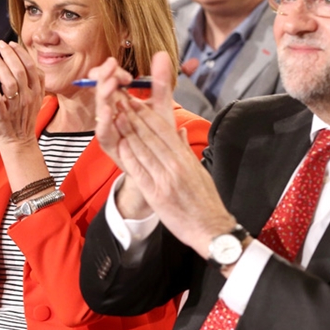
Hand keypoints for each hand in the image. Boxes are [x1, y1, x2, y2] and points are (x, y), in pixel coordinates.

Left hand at [0, 41, 44, 147]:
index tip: (11, 44)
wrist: (18, 142)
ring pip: (10, 82)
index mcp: (37, 92)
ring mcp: (16, 106)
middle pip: (20, 71)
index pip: (32, 67)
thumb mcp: (34, 99)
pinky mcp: (3, 115)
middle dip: (10, 55)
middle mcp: (28, 97)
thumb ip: (32, 81)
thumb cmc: (22, 118)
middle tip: (0, 45)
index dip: (21, 53)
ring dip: (0, 66)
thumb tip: (24, 60)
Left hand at [99, 52, 234, 255]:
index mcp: (185, 159)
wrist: (212, 229)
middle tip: (120, 99)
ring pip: (144, 149)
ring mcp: (166, 179)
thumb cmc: (206, 202)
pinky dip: (130, 156)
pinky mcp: (157, 194)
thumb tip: (180, 132)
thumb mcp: (200, 172)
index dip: (148, 114)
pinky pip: (140, 171)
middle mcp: (176, 165)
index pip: (164, 130)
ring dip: (128, 130)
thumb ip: (187, 151)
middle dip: (134, 116)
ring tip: (116, 114)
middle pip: (151, 135)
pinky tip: (120, 143)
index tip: (136, 101)